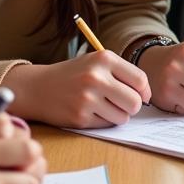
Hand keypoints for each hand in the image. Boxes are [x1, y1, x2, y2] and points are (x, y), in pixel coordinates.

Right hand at [4, 52, 149, 127]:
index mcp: (104, 58)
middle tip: (122, 104)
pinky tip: (90, 112)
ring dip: (117, 115)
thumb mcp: (95, 62)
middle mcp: (96, 77)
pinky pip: (106, 125)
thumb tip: (146, 96)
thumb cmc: (73, 75)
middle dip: (132, 107)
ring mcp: (87, 98)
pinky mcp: (80, 117)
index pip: (140, 80)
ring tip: (103, 106)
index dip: (144, 92)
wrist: (37, 87)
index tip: (141, 96)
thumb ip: (121, 74)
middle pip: (134, 102)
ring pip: (123, 117)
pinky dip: (103, 121)